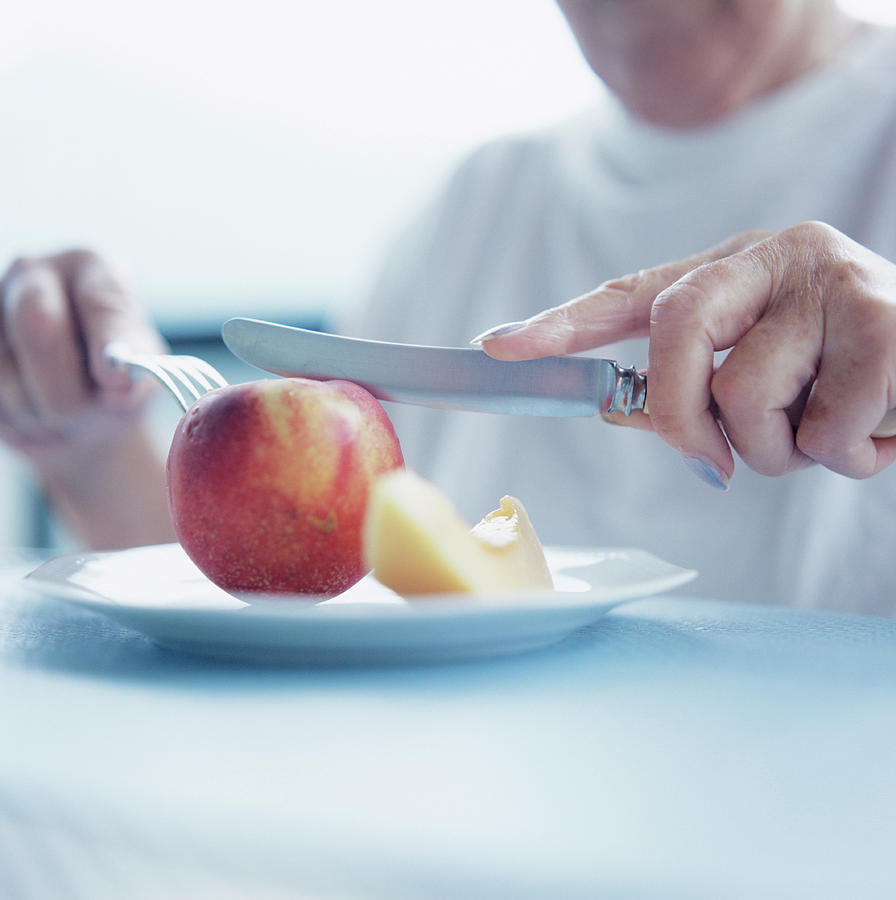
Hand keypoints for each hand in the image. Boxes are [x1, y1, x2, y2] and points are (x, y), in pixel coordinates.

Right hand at [0, 248, 174, 547]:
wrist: (77, 414)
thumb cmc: (121, 387)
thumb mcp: (144, 374)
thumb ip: (138, 364)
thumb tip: (118, 371)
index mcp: (98, 266)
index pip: (102, 297)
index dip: (110, 345)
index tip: (116, 382)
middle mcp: (37, 271)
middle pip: (36, 324)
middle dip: (67, 387)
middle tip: (90, 411)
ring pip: (5, 370)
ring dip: (43, 410)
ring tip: (64, 410)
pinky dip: (14, 418)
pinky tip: (30, 410)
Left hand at [473, 222, 895, 486]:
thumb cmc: (844, 375)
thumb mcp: (763, 374)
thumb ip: (692, 390)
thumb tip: (618, 411)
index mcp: (732, 271)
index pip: (630, 293)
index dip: (561, 322)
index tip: (497, 346)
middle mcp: (774, 257)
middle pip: (675, 329)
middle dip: (683, 416)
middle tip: (716, 461)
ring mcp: (831, 280)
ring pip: (746, 395)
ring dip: (780, 450)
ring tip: (826, 433)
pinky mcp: (891, 317)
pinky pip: (826, 426)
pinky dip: (843, 456)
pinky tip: (877, 433)